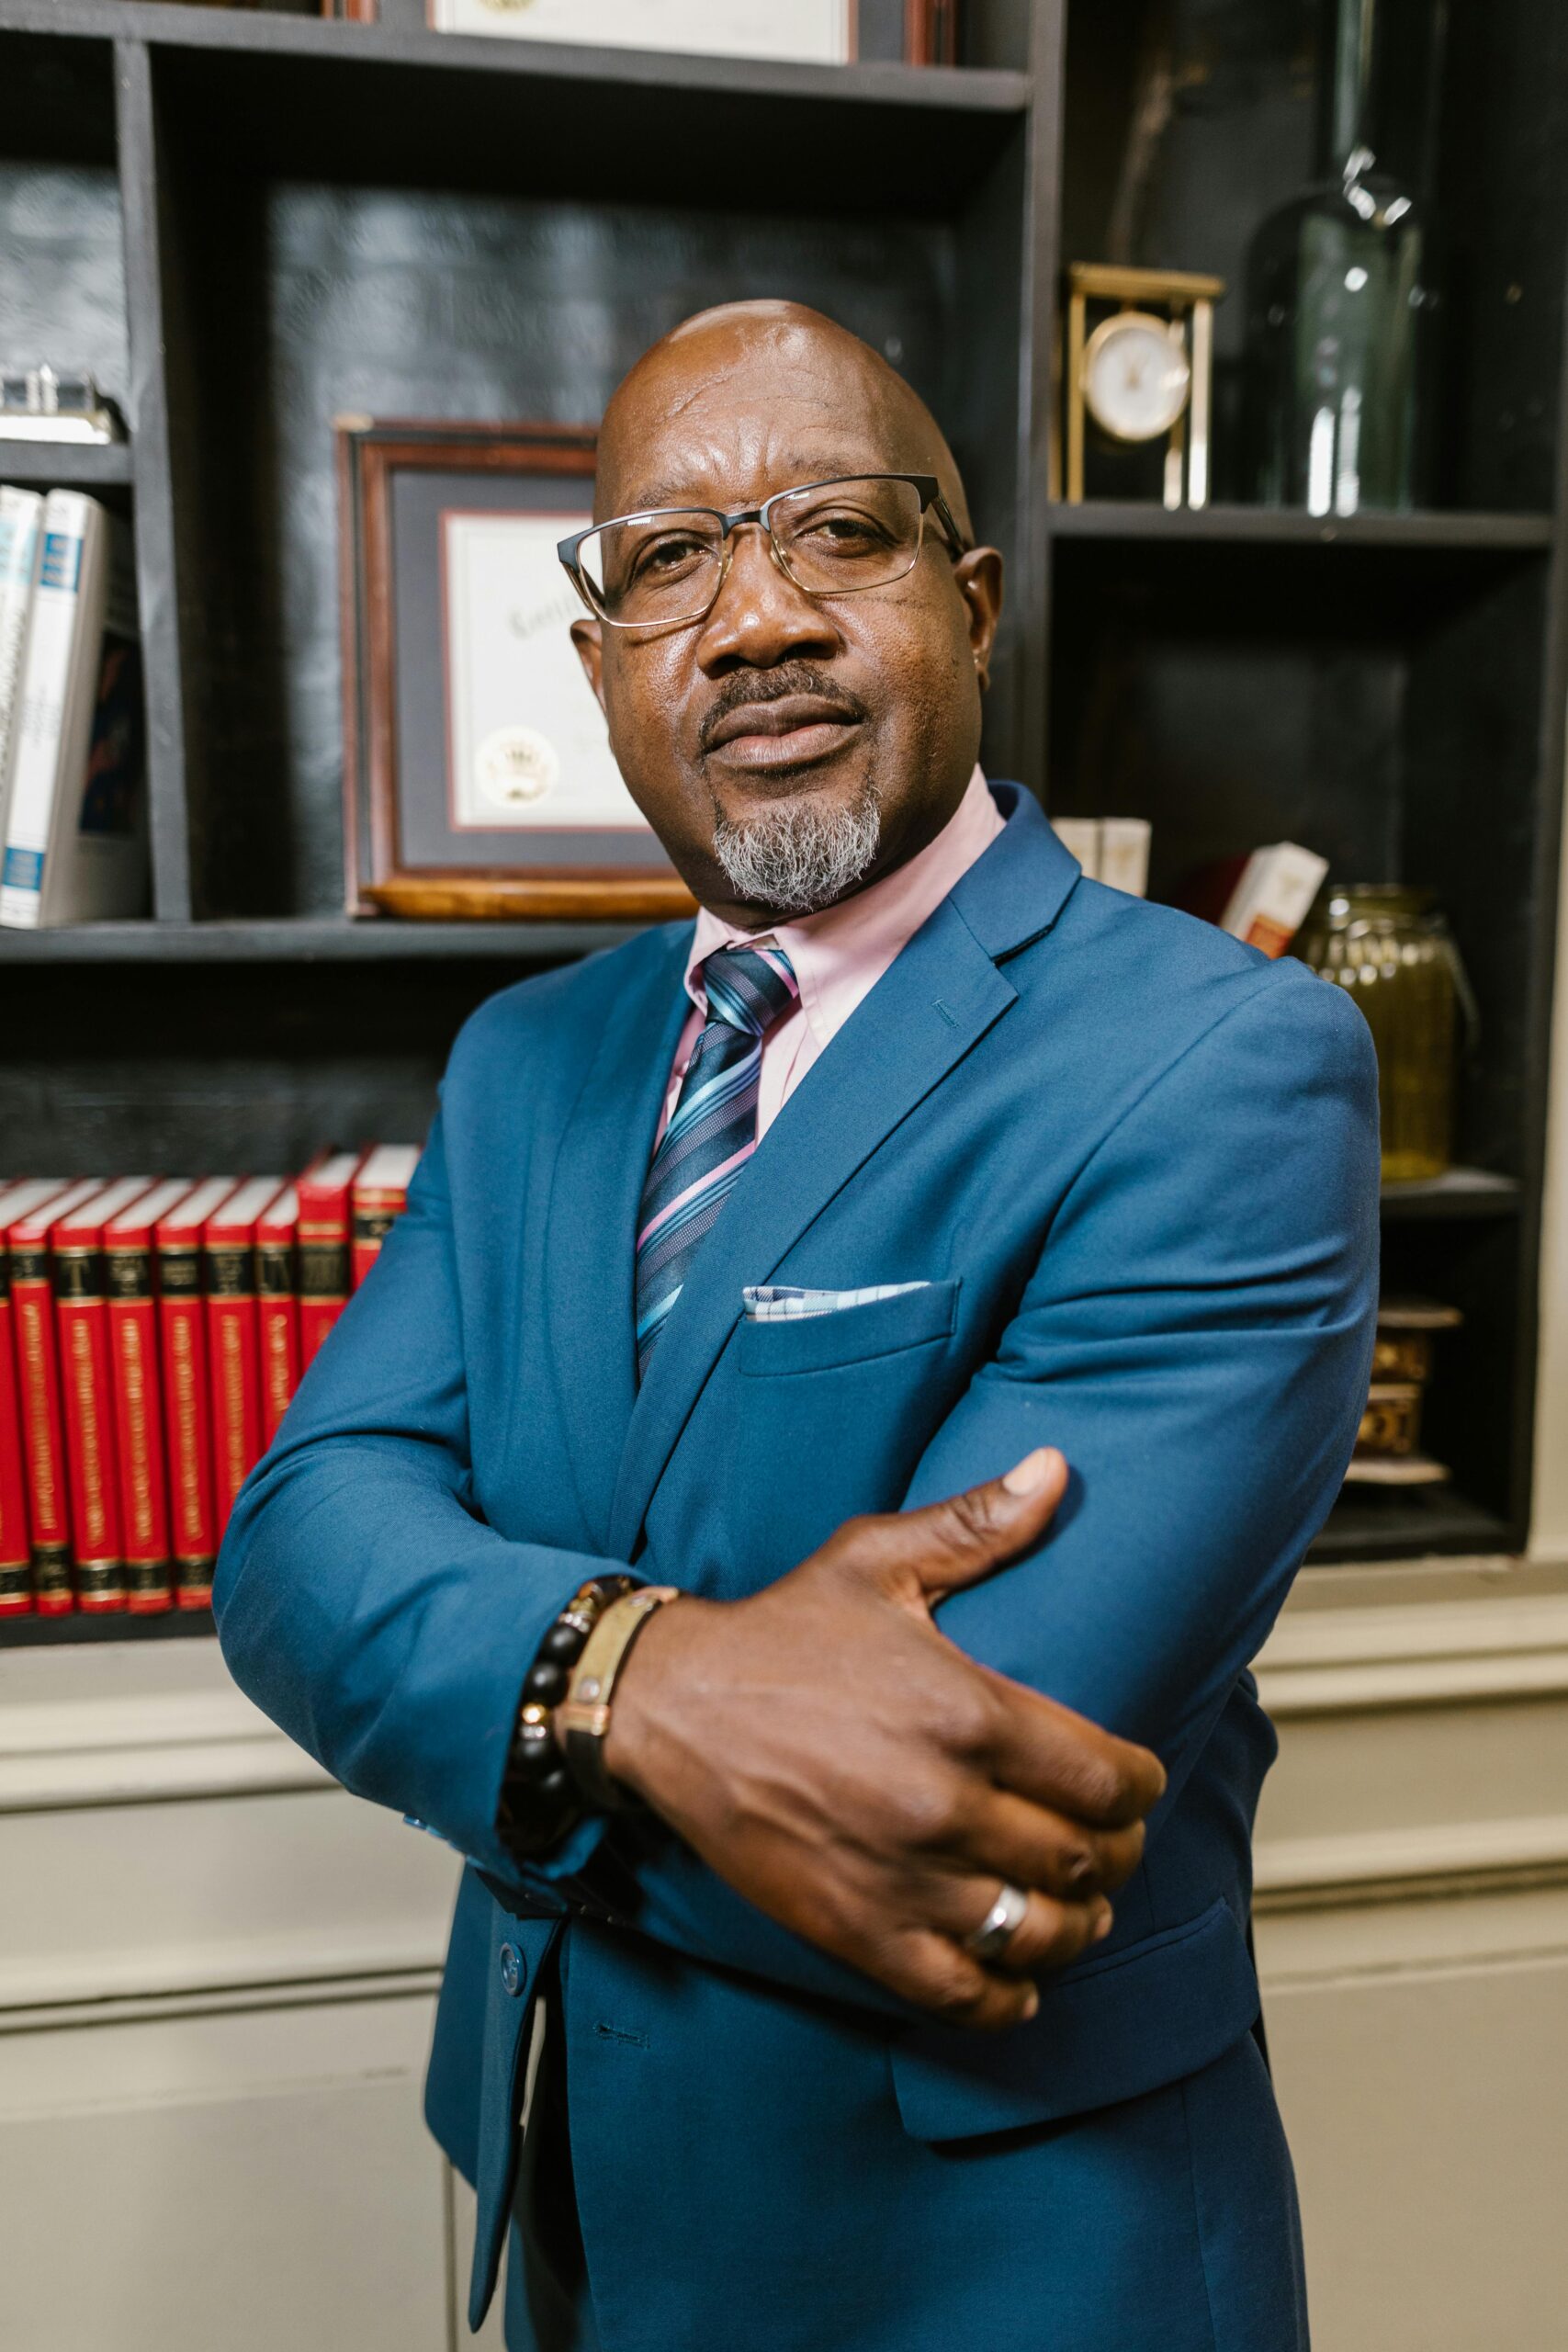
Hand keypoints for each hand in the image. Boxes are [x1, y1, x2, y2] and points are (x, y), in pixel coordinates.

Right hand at [605, 1449, 1164, 2030]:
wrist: (669, 1706)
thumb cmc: (779, 1633)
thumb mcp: (877, 1563)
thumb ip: (976, 1525)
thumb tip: (1056, 1470)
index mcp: (966, 1715)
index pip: (1106, 1779)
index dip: (1138, 1788)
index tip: (1133, 1784)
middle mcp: (944, 1805)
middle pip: (1083, 1859)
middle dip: (1113, 1854)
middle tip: (1108, 1843)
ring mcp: (901, 1878)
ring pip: (1037, 1934)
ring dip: (1074, 1926)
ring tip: (1075, 1906)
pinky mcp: (856, 1931)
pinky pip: (963, 1994)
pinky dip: (1006, 1995)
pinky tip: (1015, 1973)